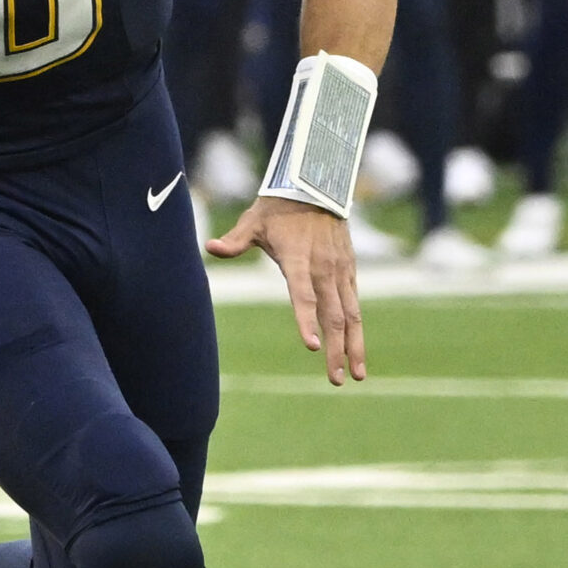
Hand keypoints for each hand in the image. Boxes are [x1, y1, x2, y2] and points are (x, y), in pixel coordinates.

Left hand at [207, 196, 364, 385]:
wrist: (316, 187)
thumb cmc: (278, 208)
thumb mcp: (253, 221)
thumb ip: (234, 241)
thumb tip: (209, 247)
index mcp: (298, 260)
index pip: (303, 295)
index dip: (307, 320)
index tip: (312, 346)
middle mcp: (323, 269)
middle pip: (333, 316)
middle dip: (336, 351)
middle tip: (335, 380)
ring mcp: (340, 271)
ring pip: (351, 315)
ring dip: (354, 347)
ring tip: (357, 376)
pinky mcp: (349, 271)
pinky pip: (355, 305)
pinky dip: (357, 330)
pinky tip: (357, 352)